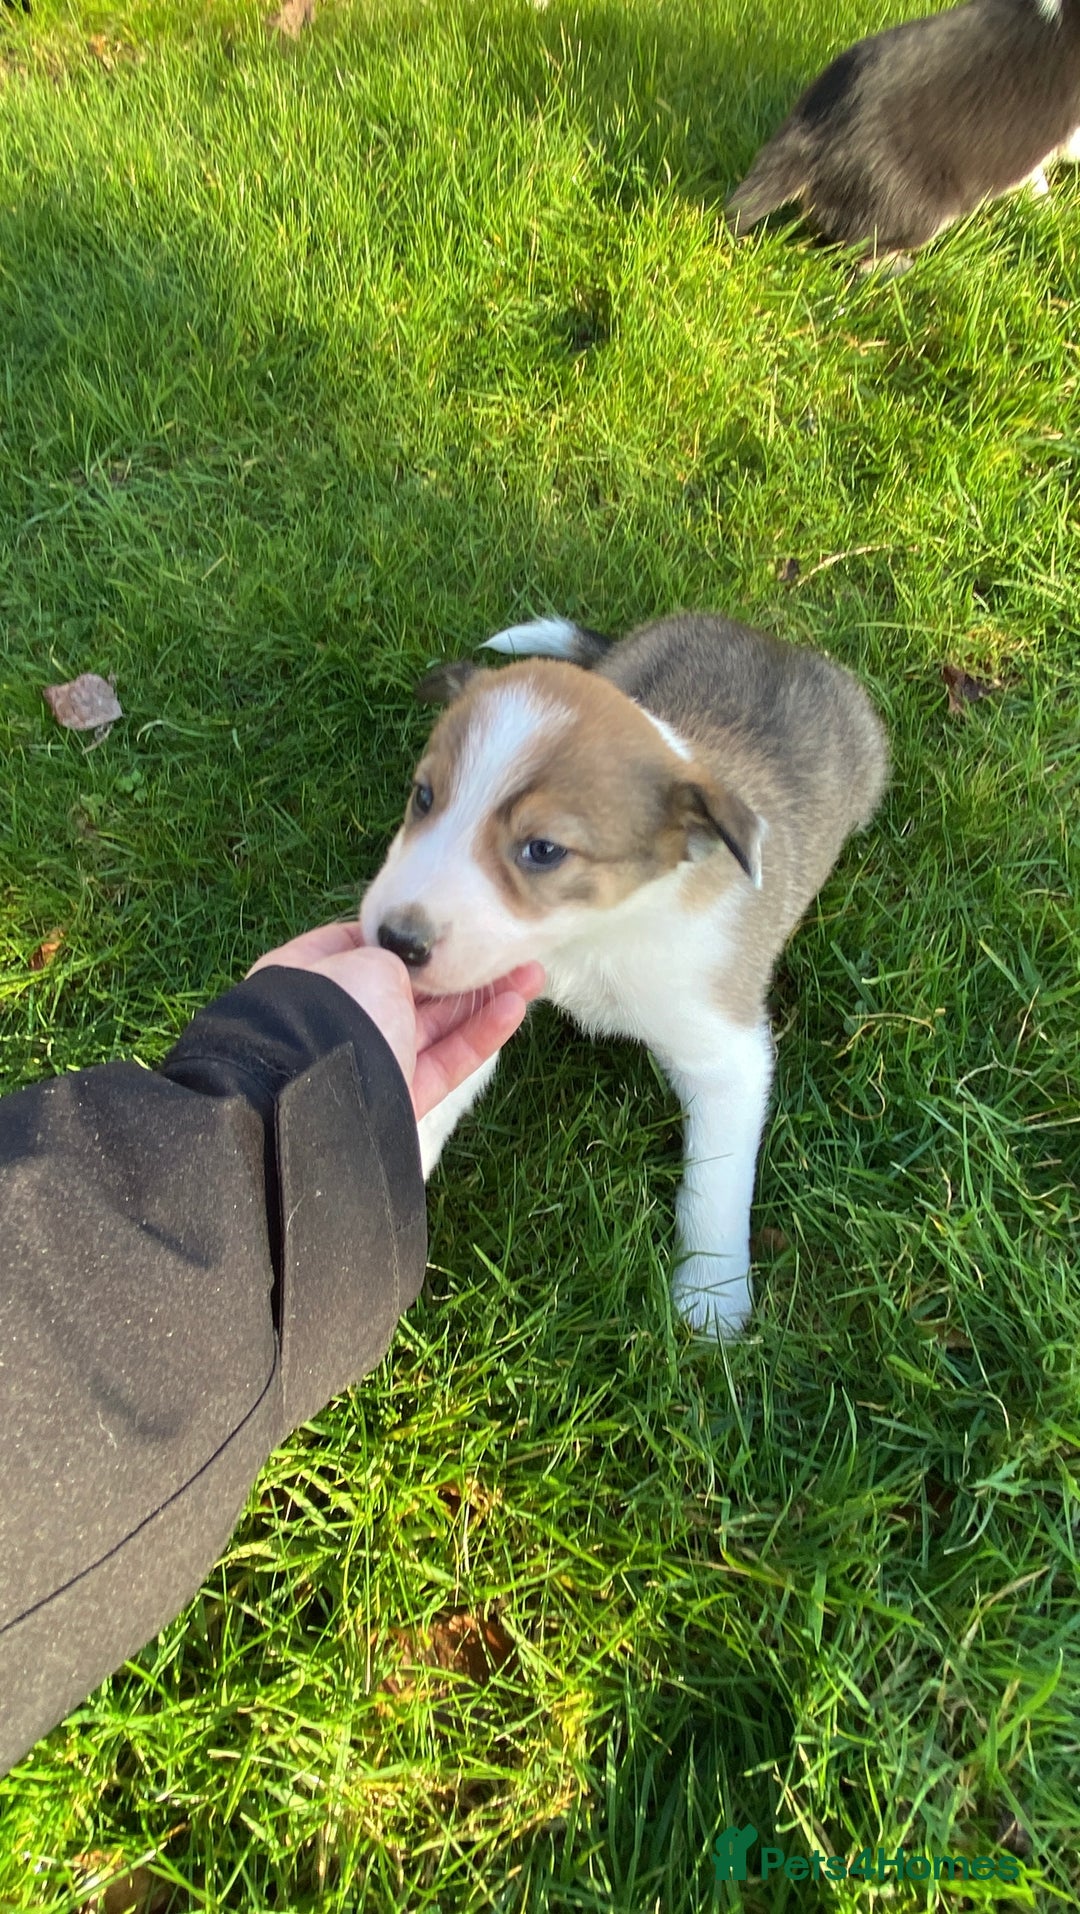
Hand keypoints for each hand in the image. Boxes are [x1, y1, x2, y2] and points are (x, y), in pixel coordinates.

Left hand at [248, 923, 543, 1119]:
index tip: (445, 927)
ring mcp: (368, 1060)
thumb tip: (414, 971)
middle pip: (405, 989)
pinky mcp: (398, 1099)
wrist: (319, 1096)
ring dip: (482, 1001)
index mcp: (307, 976)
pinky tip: (516, 1008)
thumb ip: (397, 958)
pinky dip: (478, 1036)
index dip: (404, 937)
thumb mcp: (366, 961)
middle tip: (505, 951)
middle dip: (456, 970)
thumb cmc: (332, 1009)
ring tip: (532, 975)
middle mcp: (334, 1018)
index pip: (359, 947)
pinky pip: (443, 1062)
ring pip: (432, 1026)